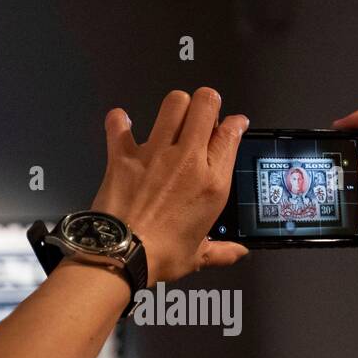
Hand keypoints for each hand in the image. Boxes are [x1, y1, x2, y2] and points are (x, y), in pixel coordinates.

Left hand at [92, 88, 249, 284]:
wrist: (121, 254)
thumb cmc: (160, 255)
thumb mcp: (198, 255)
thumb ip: (222, 251)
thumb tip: (238, 252)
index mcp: (212, 182)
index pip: (231, 133)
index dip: (235, 123)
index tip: (234, 124)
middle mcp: (187, 160)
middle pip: (205, 103)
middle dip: (207, 102)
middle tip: (204, 114)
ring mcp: (155, 153)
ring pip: (173, 103)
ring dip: (176, 105)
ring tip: (174, 117)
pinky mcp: (125, 154)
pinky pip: (120, 124)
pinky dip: (119, 122)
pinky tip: (122, 124)